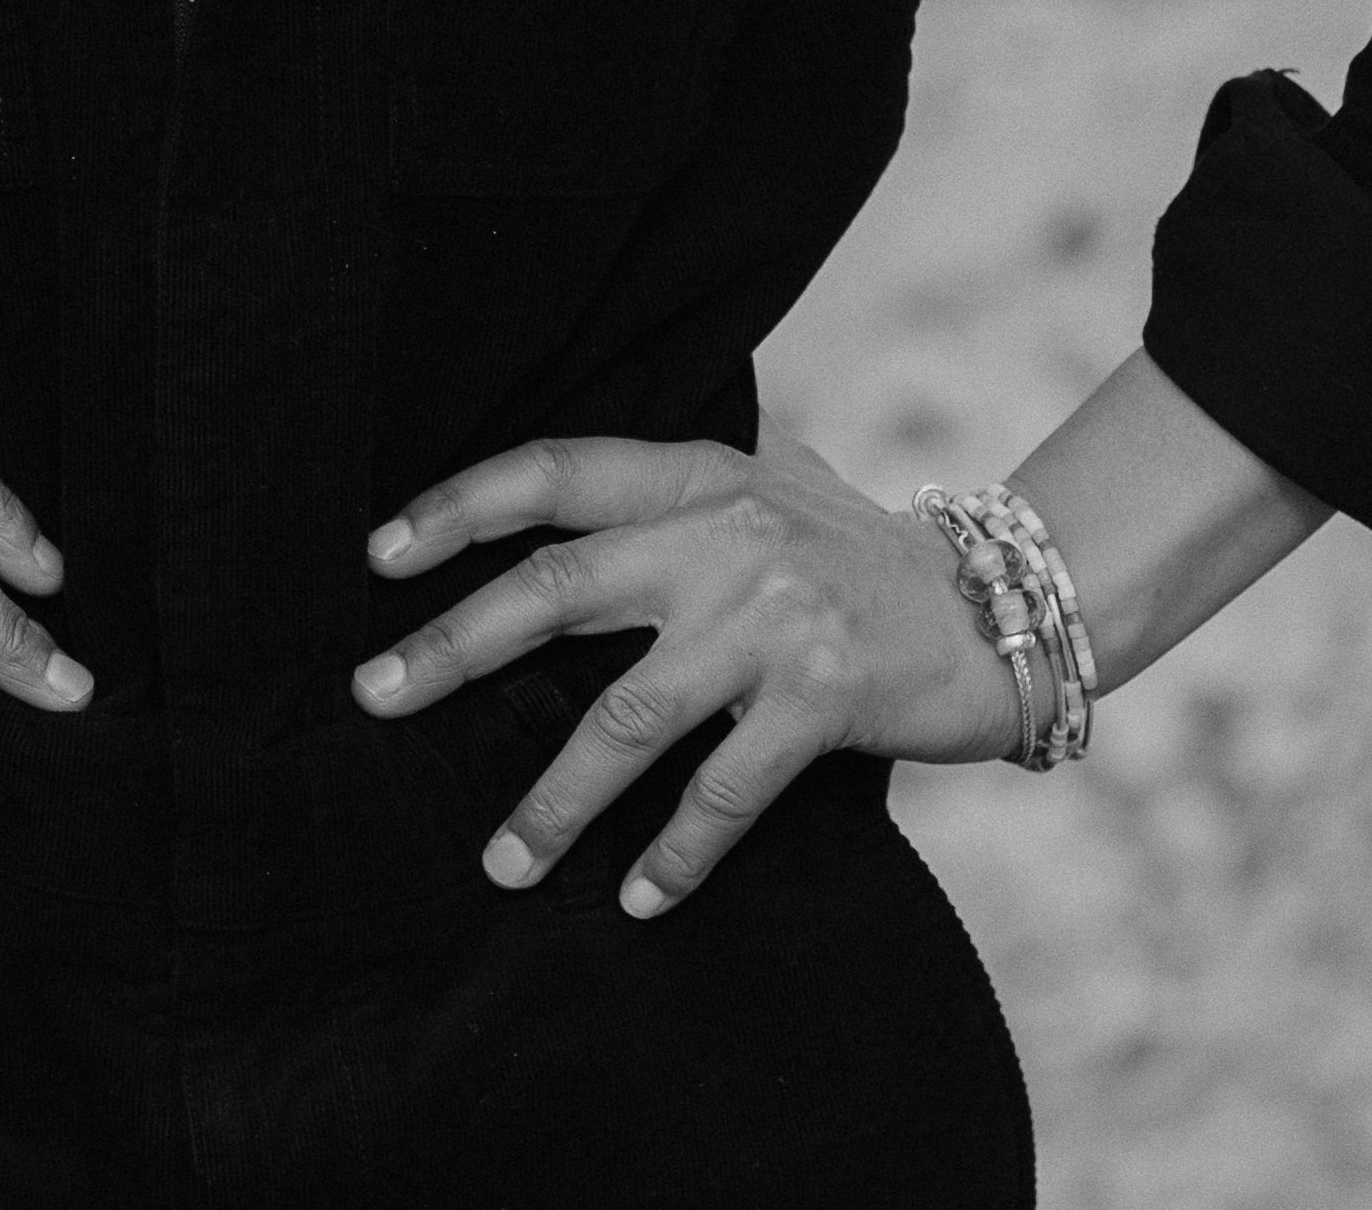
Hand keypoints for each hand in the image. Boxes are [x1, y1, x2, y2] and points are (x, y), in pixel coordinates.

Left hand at [351, 426, 1026, 915]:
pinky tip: (637, 898)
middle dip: (454, 647)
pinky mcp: (822, 700)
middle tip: (374, 694)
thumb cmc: (855, 546)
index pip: (554, 474)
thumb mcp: (767, 478)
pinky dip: (675, 852)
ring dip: (555, 800)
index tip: (380, 554)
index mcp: (697, 473)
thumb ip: (675, 482)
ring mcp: (772, 620)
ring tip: (499, 863)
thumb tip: (557, 488)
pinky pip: (723, 791)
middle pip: (557, 590)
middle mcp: (723, 536)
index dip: (460, 506)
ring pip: (627, 717)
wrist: (997, 602)